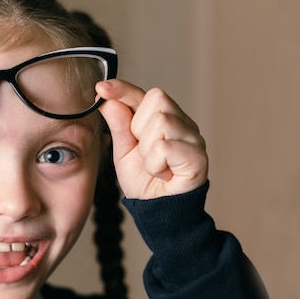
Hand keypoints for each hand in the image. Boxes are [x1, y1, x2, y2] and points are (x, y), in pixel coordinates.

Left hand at [96, 79, 207, 199]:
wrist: (157, 211)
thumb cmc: (143, 181)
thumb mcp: (123, 150)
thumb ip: (118, 123)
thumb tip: (104, 97)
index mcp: (163, 118)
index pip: (143, 94)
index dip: (122, 89)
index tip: (101, 87)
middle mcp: (182, 123)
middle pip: (156, 101)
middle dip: (139, 129)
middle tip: (145, 153)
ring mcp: (193, 138)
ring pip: (160, 123)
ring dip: (147, 150)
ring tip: (155, 166)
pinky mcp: (198, 156)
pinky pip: (165, 147)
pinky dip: (155, 165)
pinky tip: (163, 174)